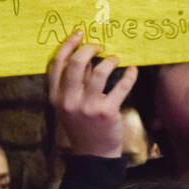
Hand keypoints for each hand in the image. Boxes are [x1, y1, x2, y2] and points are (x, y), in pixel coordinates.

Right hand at [48, 30, 138, 158]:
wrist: (93, 154)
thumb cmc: (82, 125)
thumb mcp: (70, 105)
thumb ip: (75, 81)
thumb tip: (86, 55)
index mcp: (56, 96)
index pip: (57, 64)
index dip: (67, 45)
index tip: (79, 34)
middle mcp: (69, 100)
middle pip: (76, 64)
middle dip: (89, 48)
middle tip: (99, 46)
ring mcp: (87, 107)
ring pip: (99, 72)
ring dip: (110, 60)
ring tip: (115, 59)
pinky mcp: (106, 112)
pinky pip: (121, 87)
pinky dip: (129, 75)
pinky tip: (132, 70)